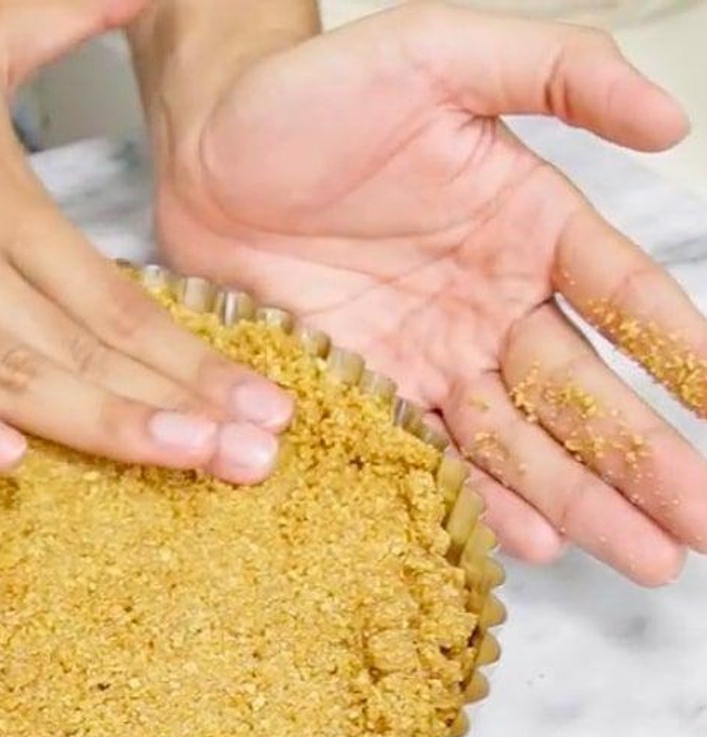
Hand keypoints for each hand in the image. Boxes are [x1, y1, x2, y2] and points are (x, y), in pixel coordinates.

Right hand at [0, 0, 292, 483]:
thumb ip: (66, 24)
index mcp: (2, 202)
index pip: (117, 300)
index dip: (191, 360)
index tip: (257, 408)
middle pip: (84, 349)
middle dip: (175, 410)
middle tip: (252, 460)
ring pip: (10, 368)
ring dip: (97, 420)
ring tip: (178, 459)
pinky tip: (1, 455)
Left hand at [147, 1, 706, 584]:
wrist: (206, 144)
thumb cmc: (316, 89)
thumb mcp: (442, 52)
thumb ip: (556, 73)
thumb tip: (671, 120)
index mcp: (529, 226)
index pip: (627, 298)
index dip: (682, 355)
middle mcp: (489, 303)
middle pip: (582, 393)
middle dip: (646, 461)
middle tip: (699, 527)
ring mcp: (428, 355)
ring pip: (519, 440)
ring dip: (581, 501)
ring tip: (645, 557)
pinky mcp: (361, 390)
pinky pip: (428, 453)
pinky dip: (477, 499)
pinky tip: (530, 542)